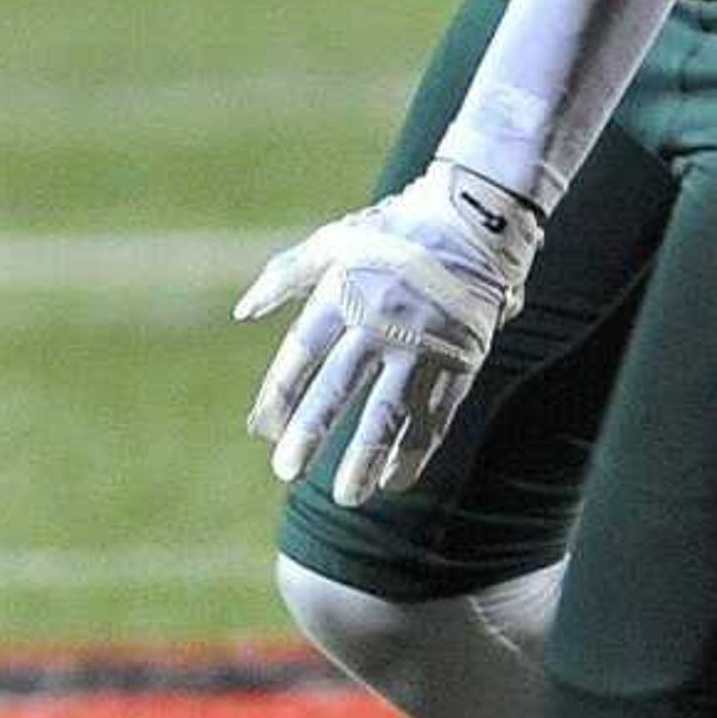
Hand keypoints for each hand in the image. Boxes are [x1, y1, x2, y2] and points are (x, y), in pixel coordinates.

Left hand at [234, 163, 540, 507]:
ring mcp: (422, 344)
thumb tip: (243, 312)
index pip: (302, 353)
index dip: (282, 393)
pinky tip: (394, 480)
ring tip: (346, 496)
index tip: (264, 429)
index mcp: (342, 293)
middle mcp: (379, 322)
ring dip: (366, 458)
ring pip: (390, 412)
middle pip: (339, 388)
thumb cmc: (392, 232)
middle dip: (311, 432)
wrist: (473, 221)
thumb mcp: (332, 242)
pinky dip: (415, 451)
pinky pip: (434, 416)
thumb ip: (284, 276)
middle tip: (286, 470)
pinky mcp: (460, 360)